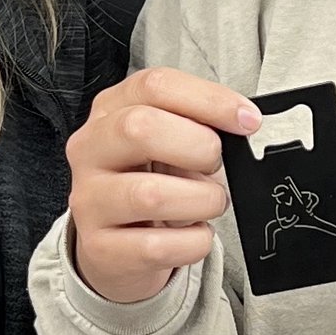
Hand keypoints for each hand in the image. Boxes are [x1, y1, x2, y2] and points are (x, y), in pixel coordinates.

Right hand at [66, 66, 260, 304]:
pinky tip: (193, 235)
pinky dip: (192, 242)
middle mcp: (90, 151)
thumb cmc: (147, 185)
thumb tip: (242, 120)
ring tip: (207, 203)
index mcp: (110, 112)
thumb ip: (196, 124)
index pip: (155, 86)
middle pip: (139, 128)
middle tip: (215, 165)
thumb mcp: (166, 144)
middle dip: (197, 147)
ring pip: (149, 194)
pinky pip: (157, 246)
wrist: (114, 247)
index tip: (247, 120)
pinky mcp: (100, 248)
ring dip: (201, 200)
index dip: (209, 100)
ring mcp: (89, 200)